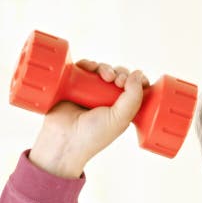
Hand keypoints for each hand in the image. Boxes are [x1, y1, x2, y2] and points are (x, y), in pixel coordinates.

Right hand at [29, 61, 150, 177]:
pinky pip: (83, 67)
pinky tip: (89, 68)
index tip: (136, 82)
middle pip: (119, 75)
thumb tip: (138, 74)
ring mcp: (90, 91)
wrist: (63, 138)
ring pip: (102, 70)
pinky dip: (88, 64)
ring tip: (105, 76)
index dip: (137, 81)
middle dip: (121, 73)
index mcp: (121, 109)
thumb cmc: (93, 135)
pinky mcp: (73, 83)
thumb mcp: (120, 119)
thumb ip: (133, 98)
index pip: (134, 89)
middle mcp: (106, 99)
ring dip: (105, 68)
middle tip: (117, 81)